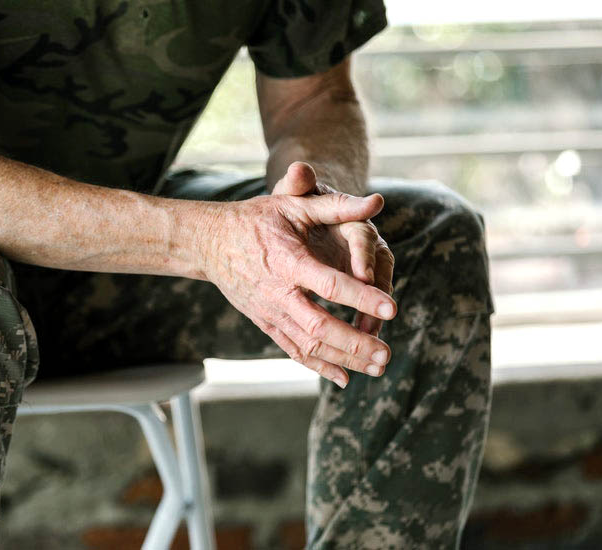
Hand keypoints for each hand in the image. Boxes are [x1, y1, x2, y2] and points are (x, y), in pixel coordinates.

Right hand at [201, 178, 396, 387]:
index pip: (328, 284)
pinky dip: (319, 367)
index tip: (392, 308)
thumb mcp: (293, 205)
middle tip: (387, 354)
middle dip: (355, 343)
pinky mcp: (266, 324)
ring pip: (308, 345)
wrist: (210, 242)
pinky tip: (345, 378)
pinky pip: (293, 351)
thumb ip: (336, 205)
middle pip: (319, 327)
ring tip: (378, 367)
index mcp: (288, 261)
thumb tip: (377, 202)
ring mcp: (270, 313)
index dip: (361, 297)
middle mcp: (278, 293)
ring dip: (344, 359)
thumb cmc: (256, 219)